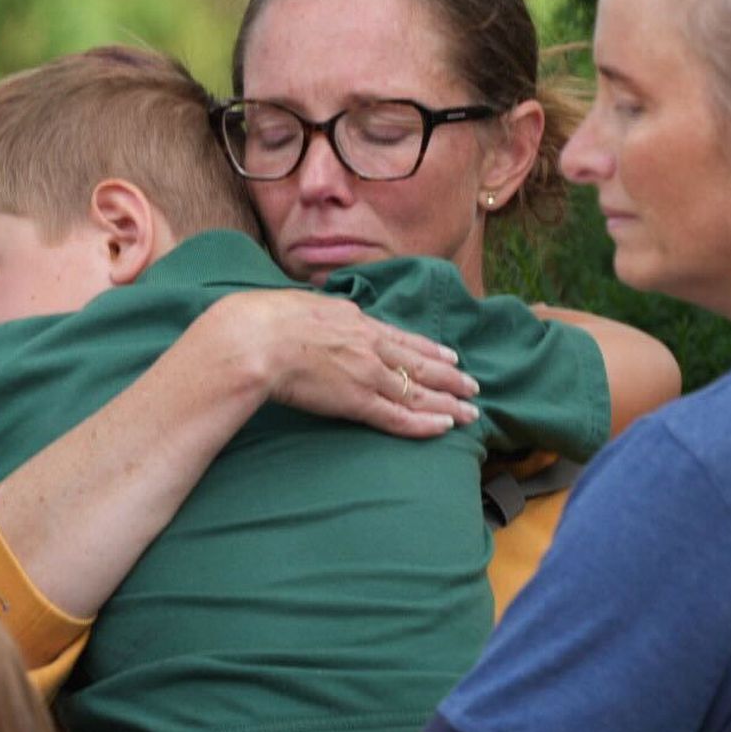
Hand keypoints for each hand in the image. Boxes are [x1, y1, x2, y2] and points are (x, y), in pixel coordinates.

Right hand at [200, 289, 479, 437]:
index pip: (401, 338)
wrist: (257, 339)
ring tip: (471, 412)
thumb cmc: (265, 321)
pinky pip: (398, 416)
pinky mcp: (357, 401)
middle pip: (420, 364)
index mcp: (355, 321)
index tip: (450, 356)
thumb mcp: (300, 304)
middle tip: (474, 386)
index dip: (429, 349)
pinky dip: (424, 423)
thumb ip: (318, 313)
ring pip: (418, 392)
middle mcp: (369, 346)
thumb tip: (313, 312)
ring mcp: (366, 373)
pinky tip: (445, 427)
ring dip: (448, 403)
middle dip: (450, 377)